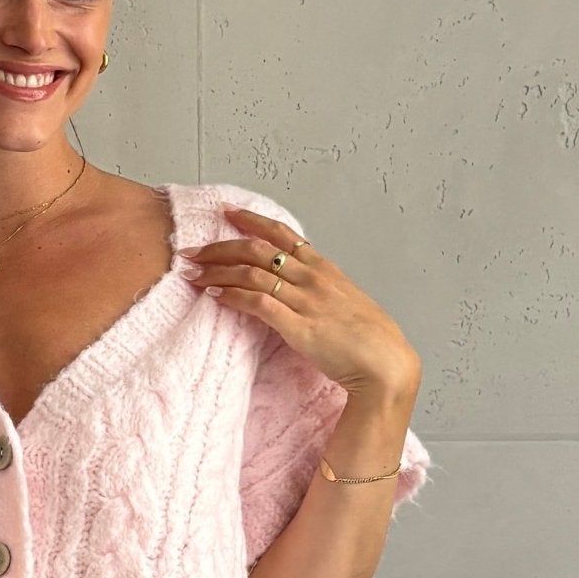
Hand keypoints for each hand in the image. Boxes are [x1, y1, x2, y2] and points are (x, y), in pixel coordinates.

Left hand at [179, 205, 421, 398]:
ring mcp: (306, 300)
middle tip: (192, 250)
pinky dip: (231, 296)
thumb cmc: (369, 340)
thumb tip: (301, 290)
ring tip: (192, 274)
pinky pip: (257, 302)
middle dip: (220, 247)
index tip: (227, 213)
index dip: (252, 220)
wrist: (386, 364)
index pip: (283, 234)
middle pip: (258, 250)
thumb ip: (322, 292)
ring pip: (252, 273)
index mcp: (325, 269)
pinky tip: (214, 296)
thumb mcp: (346, 303)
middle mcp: (313, 278)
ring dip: (216, 271)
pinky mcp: (298, 326)